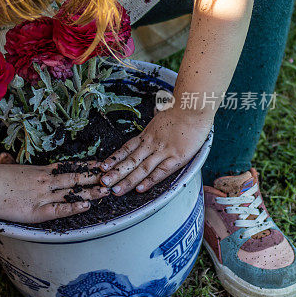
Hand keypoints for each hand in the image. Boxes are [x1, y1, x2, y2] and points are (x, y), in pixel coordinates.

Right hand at [0, 155, 109, 223]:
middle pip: (75, 178)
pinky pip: (59, 209)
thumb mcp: (3, 167)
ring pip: (72, 191)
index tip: (99, 165)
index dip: (85, 167)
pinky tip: (86, 206)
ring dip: (91, 191)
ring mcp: (42, 195)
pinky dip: (73, 207)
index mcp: (39, 172)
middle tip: (112, 175)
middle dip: (95, 178)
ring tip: (107, 190)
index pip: (67, 168)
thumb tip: (3, 157)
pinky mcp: (36, 210)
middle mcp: (45, 181)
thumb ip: (8, 163)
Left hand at [98, 108, 212, 195]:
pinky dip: (150, 181)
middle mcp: (151, 144)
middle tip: (103, 183)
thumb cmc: (181, 111)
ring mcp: (163, 151)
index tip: (102, 168)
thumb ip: (153, 130)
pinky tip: (140, 189)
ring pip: (142, 168)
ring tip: (115, 189)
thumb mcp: (160, 119)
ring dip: (127, 180)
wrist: (193, 107)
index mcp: (147, 135)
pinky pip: (161, 171)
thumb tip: (147, 131)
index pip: (126, 149)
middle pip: (130, 161)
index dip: (113, 159)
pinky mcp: (177, 157)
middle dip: (115, 173)